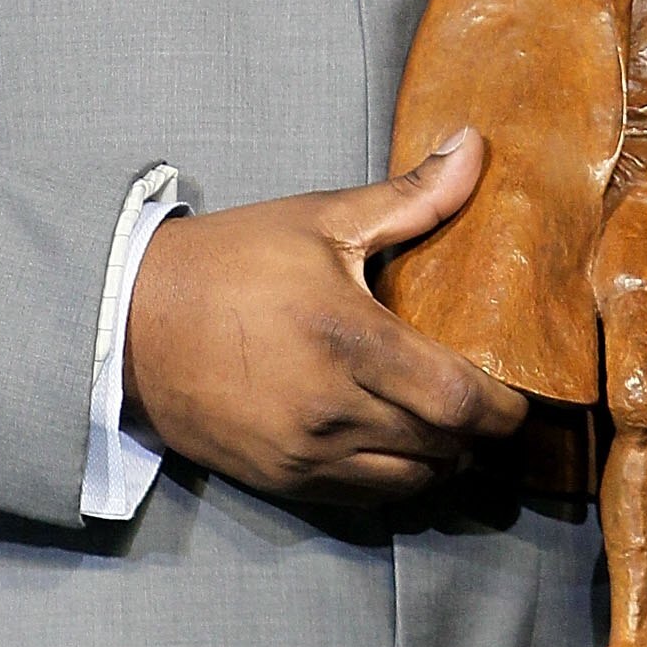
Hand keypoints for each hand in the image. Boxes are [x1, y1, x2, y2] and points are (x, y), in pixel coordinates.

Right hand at [125, 132, 527, 501]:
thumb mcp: (319, 219)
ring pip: (410, 481)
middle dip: (479, 434)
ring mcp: (305, 452)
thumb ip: (411, 196)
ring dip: (442, 461)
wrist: (129, 324)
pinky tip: (402, 449)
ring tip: (449, 429)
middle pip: (444, 447)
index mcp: (347, 336)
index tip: (518, 395)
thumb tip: (475, 147)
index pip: (457, 399)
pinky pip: (365, 499)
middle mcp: (331, 405)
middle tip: (492, 408)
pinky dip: (397, 480)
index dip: (502, 409)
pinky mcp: (283, 480)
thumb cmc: (230, 261)